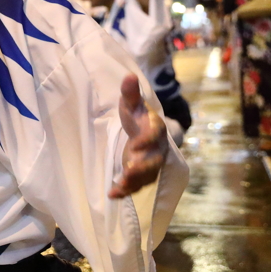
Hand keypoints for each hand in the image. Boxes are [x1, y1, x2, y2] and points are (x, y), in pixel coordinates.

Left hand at [110, 74, 168, 198]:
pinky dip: (126, 191)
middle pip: (153, 160)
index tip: (135, 145)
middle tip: (127, 172)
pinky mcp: (142, 173)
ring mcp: (151, 163)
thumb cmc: (137, 114)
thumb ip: (130, 93)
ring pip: (146, 176)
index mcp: (156, 128)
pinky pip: (137, 184)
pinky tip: (113, 195)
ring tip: (119, 189)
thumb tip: (129, 76)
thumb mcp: (131, 103)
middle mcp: (157, 148)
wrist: (143, 129)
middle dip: (142, 168)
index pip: (155, 134)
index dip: (147, 140)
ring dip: (134, 183)